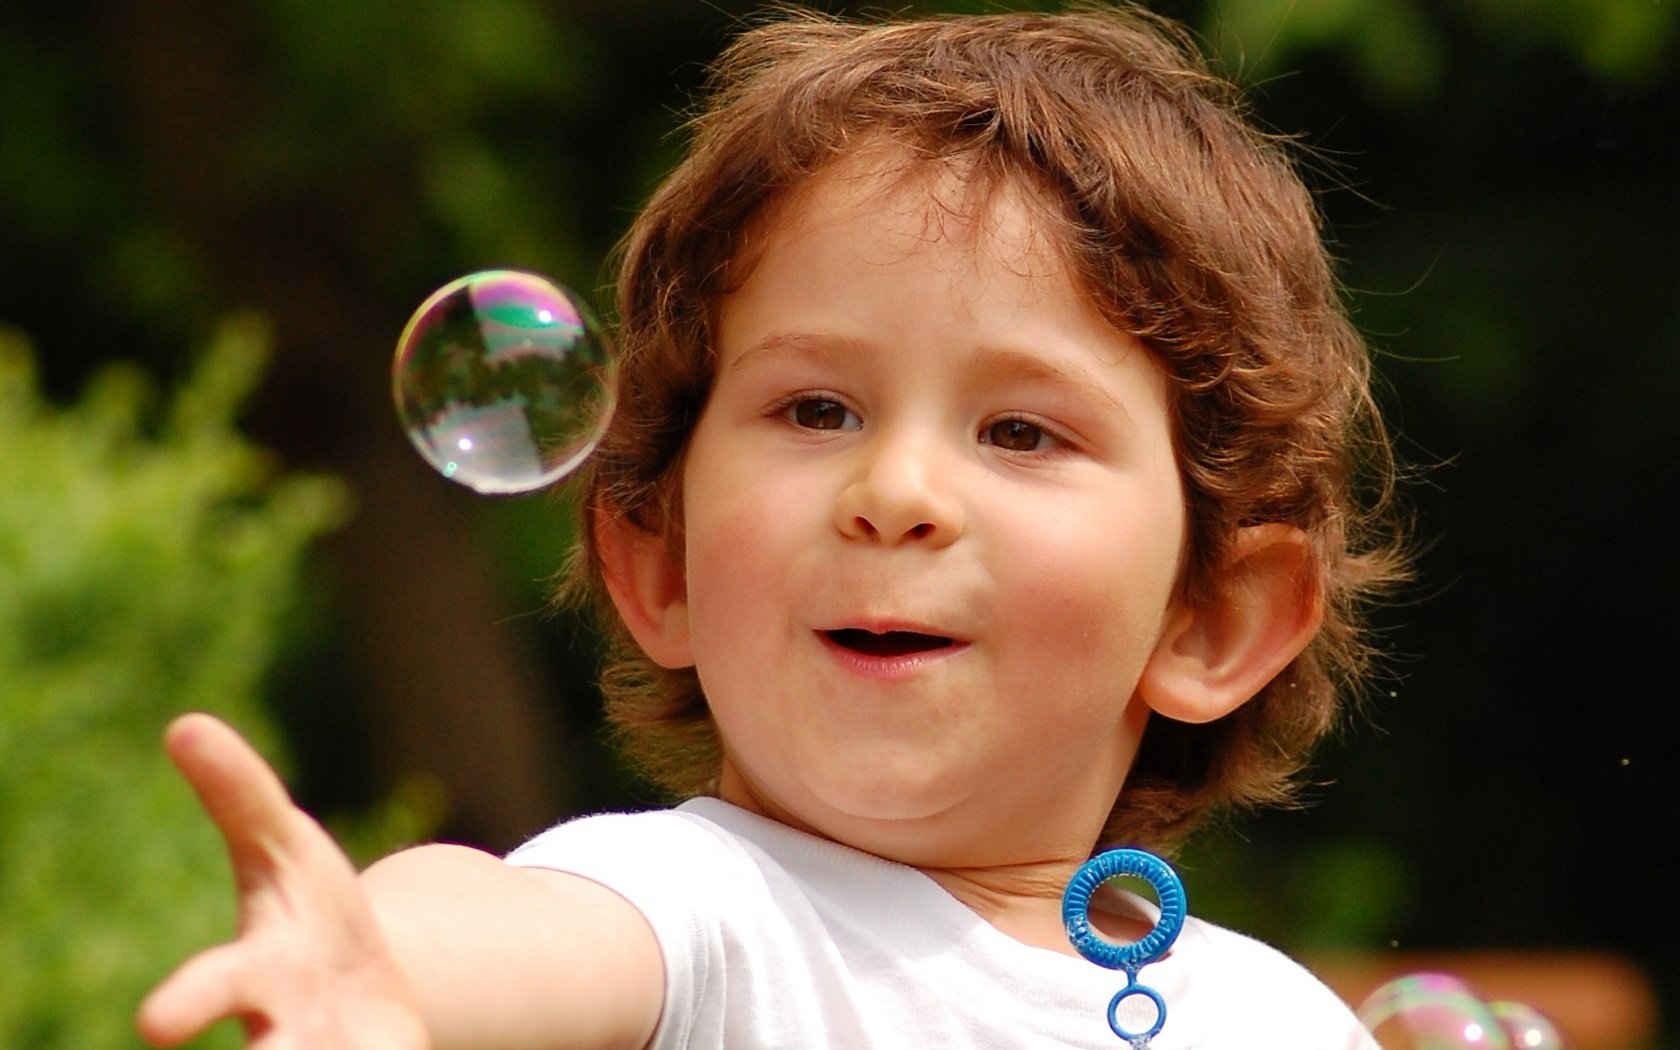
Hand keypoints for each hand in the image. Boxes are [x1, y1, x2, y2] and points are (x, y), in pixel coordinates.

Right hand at [137, 713, 429, 1048]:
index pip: (211, 988)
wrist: (364, 982)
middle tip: (190, 1037)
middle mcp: (286, 1034)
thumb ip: (237, 790)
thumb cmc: (305, 905)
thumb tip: (185, 723)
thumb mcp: (279, 842)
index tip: (155, 1025)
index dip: (184, 1005)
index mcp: (255, 971)